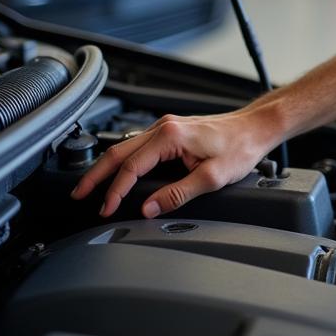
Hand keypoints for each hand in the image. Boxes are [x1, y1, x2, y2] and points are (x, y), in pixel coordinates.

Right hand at [70, 106, 279, 217]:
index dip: (115, 191)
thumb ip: (178, 195)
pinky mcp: (172, 129)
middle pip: (118, 151)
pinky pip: (138, 145)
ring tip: (92, 187)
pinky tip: (119, 172)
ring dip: (107, 167)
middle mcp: (165, 126)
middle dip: (95, 175)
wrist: (257, 128)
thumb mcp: (212, 177)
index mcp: (171, 136)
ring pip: (125, 146)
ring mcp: (167, 126)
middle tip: (79, 195)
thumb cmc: (240, 147)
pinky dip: (123, 160)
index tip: (105, 208)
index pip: (131, 166)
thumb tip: (149, 209)